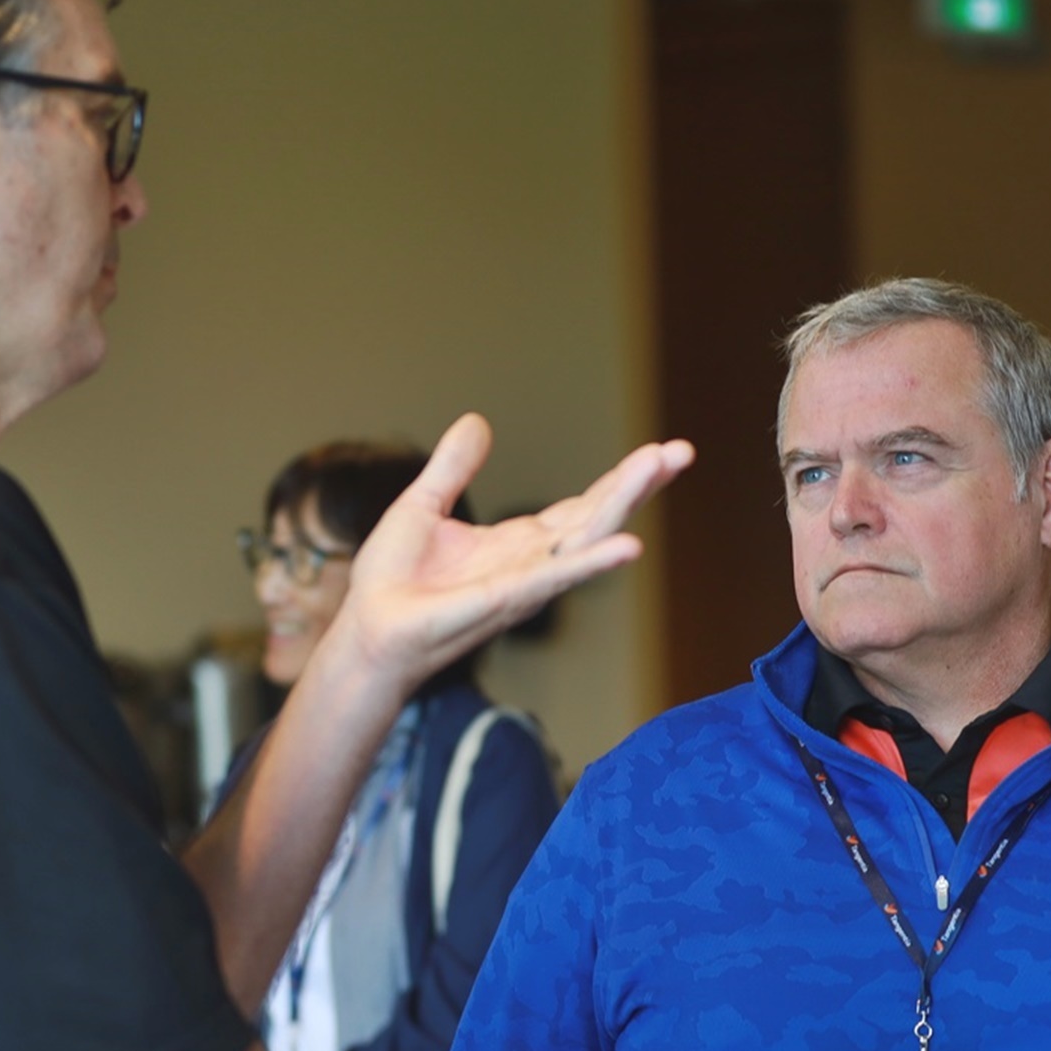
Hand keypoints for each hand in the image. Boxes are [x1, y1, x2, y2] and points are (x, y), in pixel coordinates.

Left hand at [331, 415, 693, 689]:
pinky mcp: (503, 599)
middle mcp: (533, 564)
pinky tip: (629, 546)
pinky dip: (592, 561)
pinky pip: (555, 577)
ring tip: (661, 466)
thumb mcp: (423, 504)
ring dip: (625, 503)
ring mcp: (524, 582)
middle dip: (640, 485)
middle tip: (682, 451)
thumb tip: (477, 421)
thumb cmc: (393, 583)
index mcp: (520, 544)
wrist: (367, 629)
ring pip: (587, 538)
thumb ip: (454, 466)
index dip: (622, 480)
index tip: (662, 452)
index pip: (584, 506)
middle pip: (599, 517)